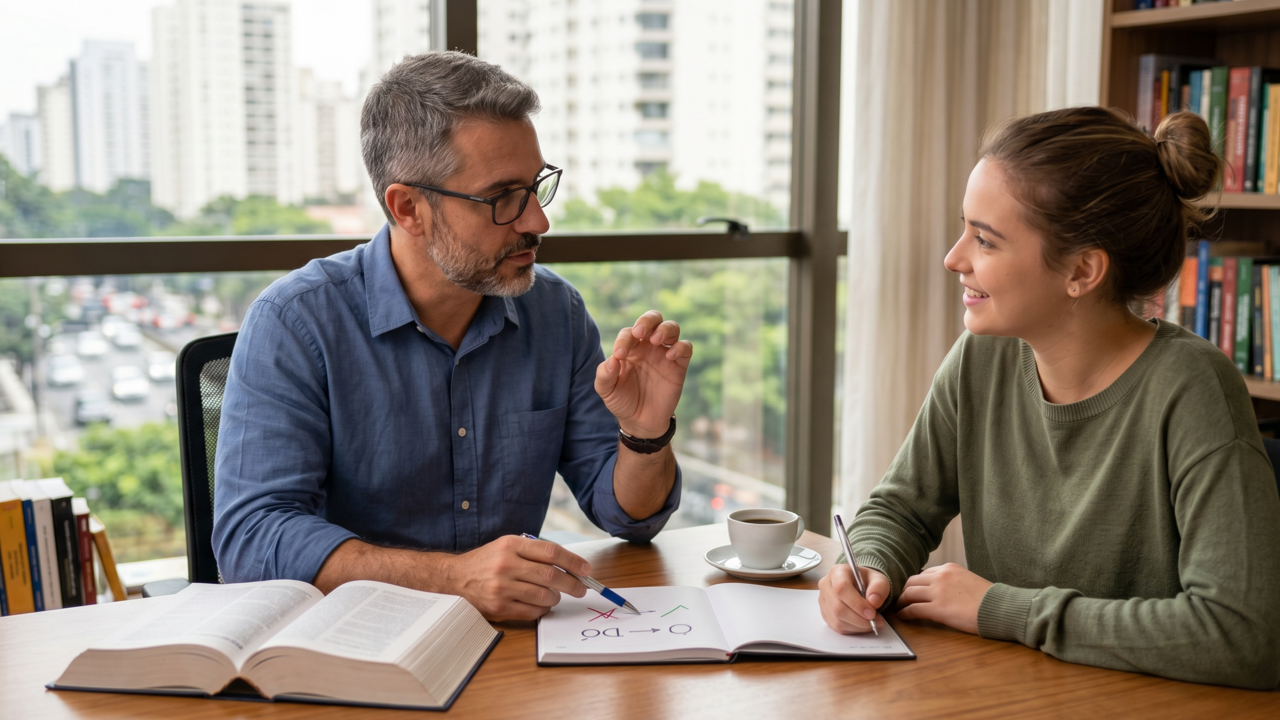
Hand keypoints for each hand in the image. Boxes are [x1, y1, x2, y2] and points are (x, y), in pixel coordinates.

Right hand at [441, 536, 591, 621]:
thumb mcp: (507, 546)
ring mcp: (501, 588)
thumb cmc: (487, 561)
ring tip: (556, 595)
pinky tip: (542, 604)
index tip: (586, 569)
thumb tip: (569, 565)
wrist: (456, 578)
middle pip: (551, 575)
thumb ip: (534, 552)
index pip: (550, 552)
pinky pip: (532, 611)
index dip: (573, 561)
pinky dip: (543, 609)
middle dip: (572, 583)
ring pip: (544, 595)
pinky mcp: (499, 607)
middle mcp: (506, 565)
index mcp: (511, 545)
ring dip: (556, 597)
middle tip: (582, 588)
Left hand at [595, 310, 692, 437]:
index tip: (619, 356)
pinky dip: (680, 347)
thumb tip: (613, 359)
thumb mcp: (606, 389)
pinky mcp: (679, 365)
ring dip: (665, 329)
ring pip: (672, 328)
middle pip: (653, 319)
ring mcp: (664, 354)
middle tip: (640, 333)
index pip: (628, 333)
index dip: (624, 340)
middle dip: (647, 320)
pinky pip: (686, 347)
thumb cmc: (622, 401)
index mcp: (630, 348)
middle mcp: (648, 347)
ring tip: (656, 340)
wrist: (640, 422)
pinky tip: (670, 355)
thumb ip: (605, 373)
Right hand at [818, 564, 890, 633]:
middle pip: (837, 608)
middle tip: (875, 621)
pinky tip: (862, 625)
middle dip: (858, 619)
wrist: (861, 586)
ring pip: (837, 620)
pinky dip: (853, 629)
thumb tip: (873, 601)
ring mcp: (823, 601)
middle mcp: (826, 586)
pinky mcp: (825, 614)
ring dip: (857, 626)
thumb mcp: (879, 579)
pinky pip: (837, 627)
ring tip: (872, 623)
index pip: (841, 588)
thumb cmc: (868, 582)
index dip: (856, 603)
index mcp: (837, 572)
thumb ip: (879, 588)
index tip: (871, 613)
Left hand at [894, 563, 991, 634]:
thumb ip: (953, 581)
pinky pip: (913, 609)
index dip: (915, 584)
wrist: (1000, 607)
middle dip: (904, 591)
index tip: (910, 591)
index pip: (924, 574)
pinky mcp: (937, 608)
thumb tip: (943, 590)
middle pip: (912, 581)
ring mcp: (938, 591)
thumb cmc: (989, 599)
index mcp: (948, 568)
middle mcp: (941, 576)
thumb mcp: (968, 580)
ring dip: (901, 601)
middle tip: (900, 599)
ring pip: (909, 594)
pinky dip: (905, 612)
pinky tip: (903, 616)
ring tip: (898, 608)